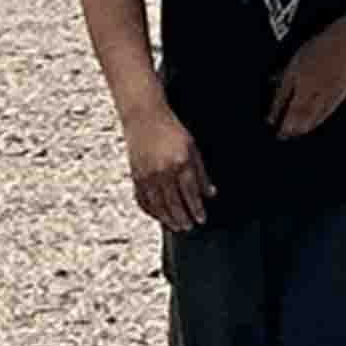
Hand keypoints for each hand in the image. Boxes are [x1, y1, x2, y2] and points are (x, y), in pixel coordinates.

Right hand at [121, 101, 212, 230]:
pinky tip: (158, 216)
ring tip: (176, 226)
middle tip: (188, 227)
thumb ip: (201, 173)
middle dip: (182, 218)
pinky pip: (142, 199)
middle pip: (173, 202)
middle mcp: (163, 171)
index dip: (196, 208)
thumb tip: (211, 193)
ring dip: (167, 218)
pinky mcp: (135, 176)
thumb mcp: (192, 148)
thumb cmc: (171, 130)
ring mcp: (147, 175)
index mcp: (180, 163)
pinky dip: (150, 210)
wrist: (144, 117)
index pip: (190, 193)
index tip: (201, 219)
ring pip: (157, 205)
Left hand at [265, 25, 345, 140]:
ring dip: (301, 125)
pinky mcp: (338, 93)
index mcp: (297, 71)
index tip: (270, 121)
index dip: (276, 109)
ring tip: (294, 134)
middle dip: (288, 123)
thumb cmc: (323, 45)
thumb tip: (274, 80)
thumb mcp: (300, 55)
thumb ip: (288, 71)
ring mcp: (325, 89)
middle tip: (281, 135)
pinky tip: (311, 125)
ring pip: (311, 113)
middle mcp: (310, 83)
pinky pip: (325, 111)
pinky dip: (317, 120)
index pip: (283, 95)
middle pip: (296, 108)